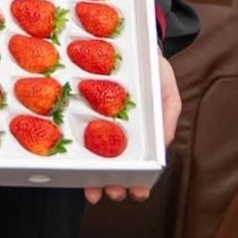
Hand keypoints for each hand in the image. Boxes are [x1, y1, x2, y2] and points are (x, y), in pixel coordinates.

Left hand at [84, 53, 179, 204]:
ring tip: (92, 190)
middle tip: (110, 193)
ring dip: (93, 176)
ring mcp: (98, 124)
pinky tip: (70, 159)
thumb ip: (167, 118)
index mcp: (142, 133)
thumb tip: (164, 147)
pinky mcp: (80, 110)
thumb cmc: (154, 71)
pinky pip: (75, 130)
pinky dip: (73, 146)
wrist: (131, 44)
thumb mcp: (167, 93)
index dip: (139, 181)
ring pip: (94, 157)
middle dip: (112, 184)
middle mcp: (119, 133)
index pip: (141, 164)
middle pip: (115, 166)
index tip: (138, 192)